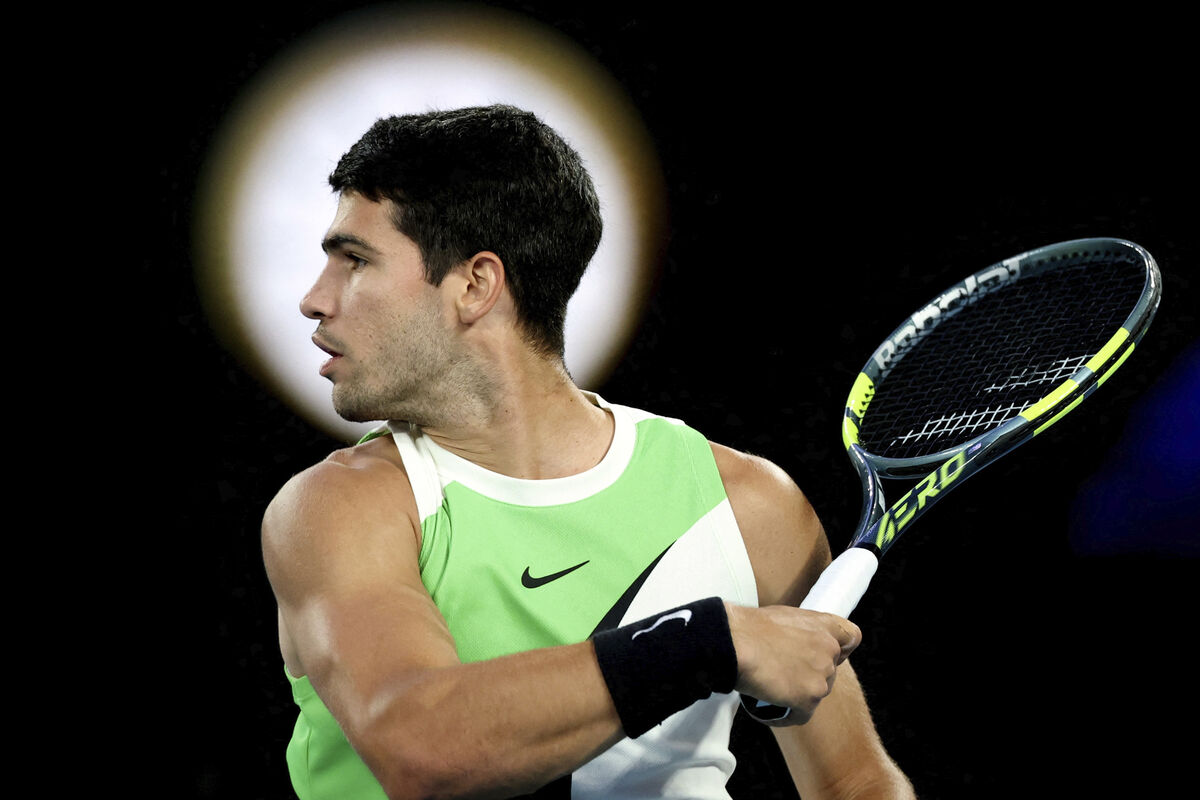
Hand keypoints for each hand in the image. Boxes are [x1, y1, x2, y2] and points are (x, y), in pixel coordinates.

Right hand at [725, 603, 861, 724]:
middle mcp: (829, 650)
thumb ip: (802, 631)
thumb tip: (795, 644)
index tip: (825, 655)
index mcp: (825, 625)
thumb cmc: (750, 627)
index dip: (840, 649)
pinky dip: (784, 714)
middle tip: (784, 673)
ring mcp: (822, 676)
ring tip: (771, 689)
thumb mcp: (785, 617)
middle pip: (829, 671)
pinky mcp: (809, 698)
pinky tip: (767, 708)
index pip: (851, 638)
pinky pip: (800, 714)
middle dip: (808, 675)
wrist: (736, 642)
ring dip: (796, 694)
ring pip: (815, 693)